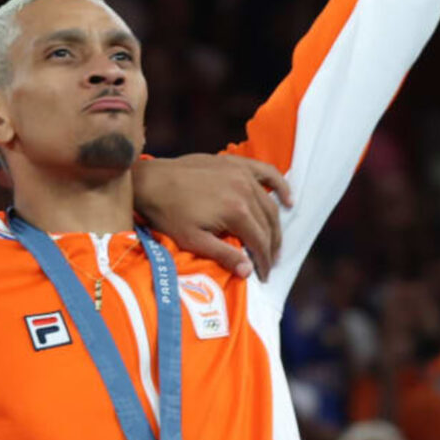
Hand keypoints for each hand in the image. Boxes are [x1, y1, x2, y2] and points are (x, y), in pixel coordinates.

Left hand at [134, 154, 293, 280]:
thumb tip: (248, 271)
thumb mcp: (192, 240)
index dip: (264, 261)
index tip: (264, 275)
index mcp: (236, 211)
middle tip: (270, 262)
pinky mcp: (236, 164)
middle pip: (268, 223)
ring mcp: (242, 174)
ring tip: (275, 241)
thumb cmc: (167, 214)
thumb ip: (223, 255)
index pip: (260, 241)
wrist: (150, 181)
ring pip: (269, 203)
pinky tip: (288, 199)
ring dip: (275, 224)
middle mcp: (245, 190)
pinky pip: (267, 172)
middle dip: (272, 246)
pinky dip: (281, 185)